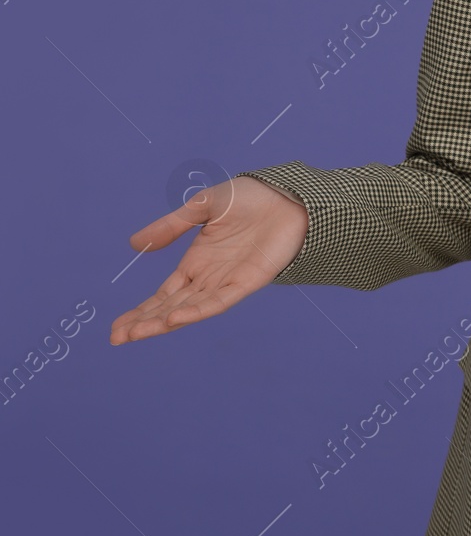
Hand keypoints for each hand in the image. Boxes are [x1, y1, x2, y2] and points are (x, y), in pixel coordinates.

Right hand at [109, 177, 307, 344]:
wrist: (289, 196)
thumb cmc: (250, 199)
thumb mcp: (203, 207)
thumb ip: (172, 226)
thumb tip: (134, 244)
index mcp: (196, 263)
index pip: (163, 295)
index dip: (141, 311)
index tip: (116, 327)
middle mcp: (209, 277)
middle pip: (171, 307)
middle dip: (144, 323)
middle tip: (116, 338)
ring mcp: (228, 281)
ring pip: (190, 309)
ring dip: (163, 322)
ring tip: (135, 334)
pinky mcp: (249, 281)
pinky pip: (219, 301)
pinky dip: (198, 311)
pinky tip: (176, 318)